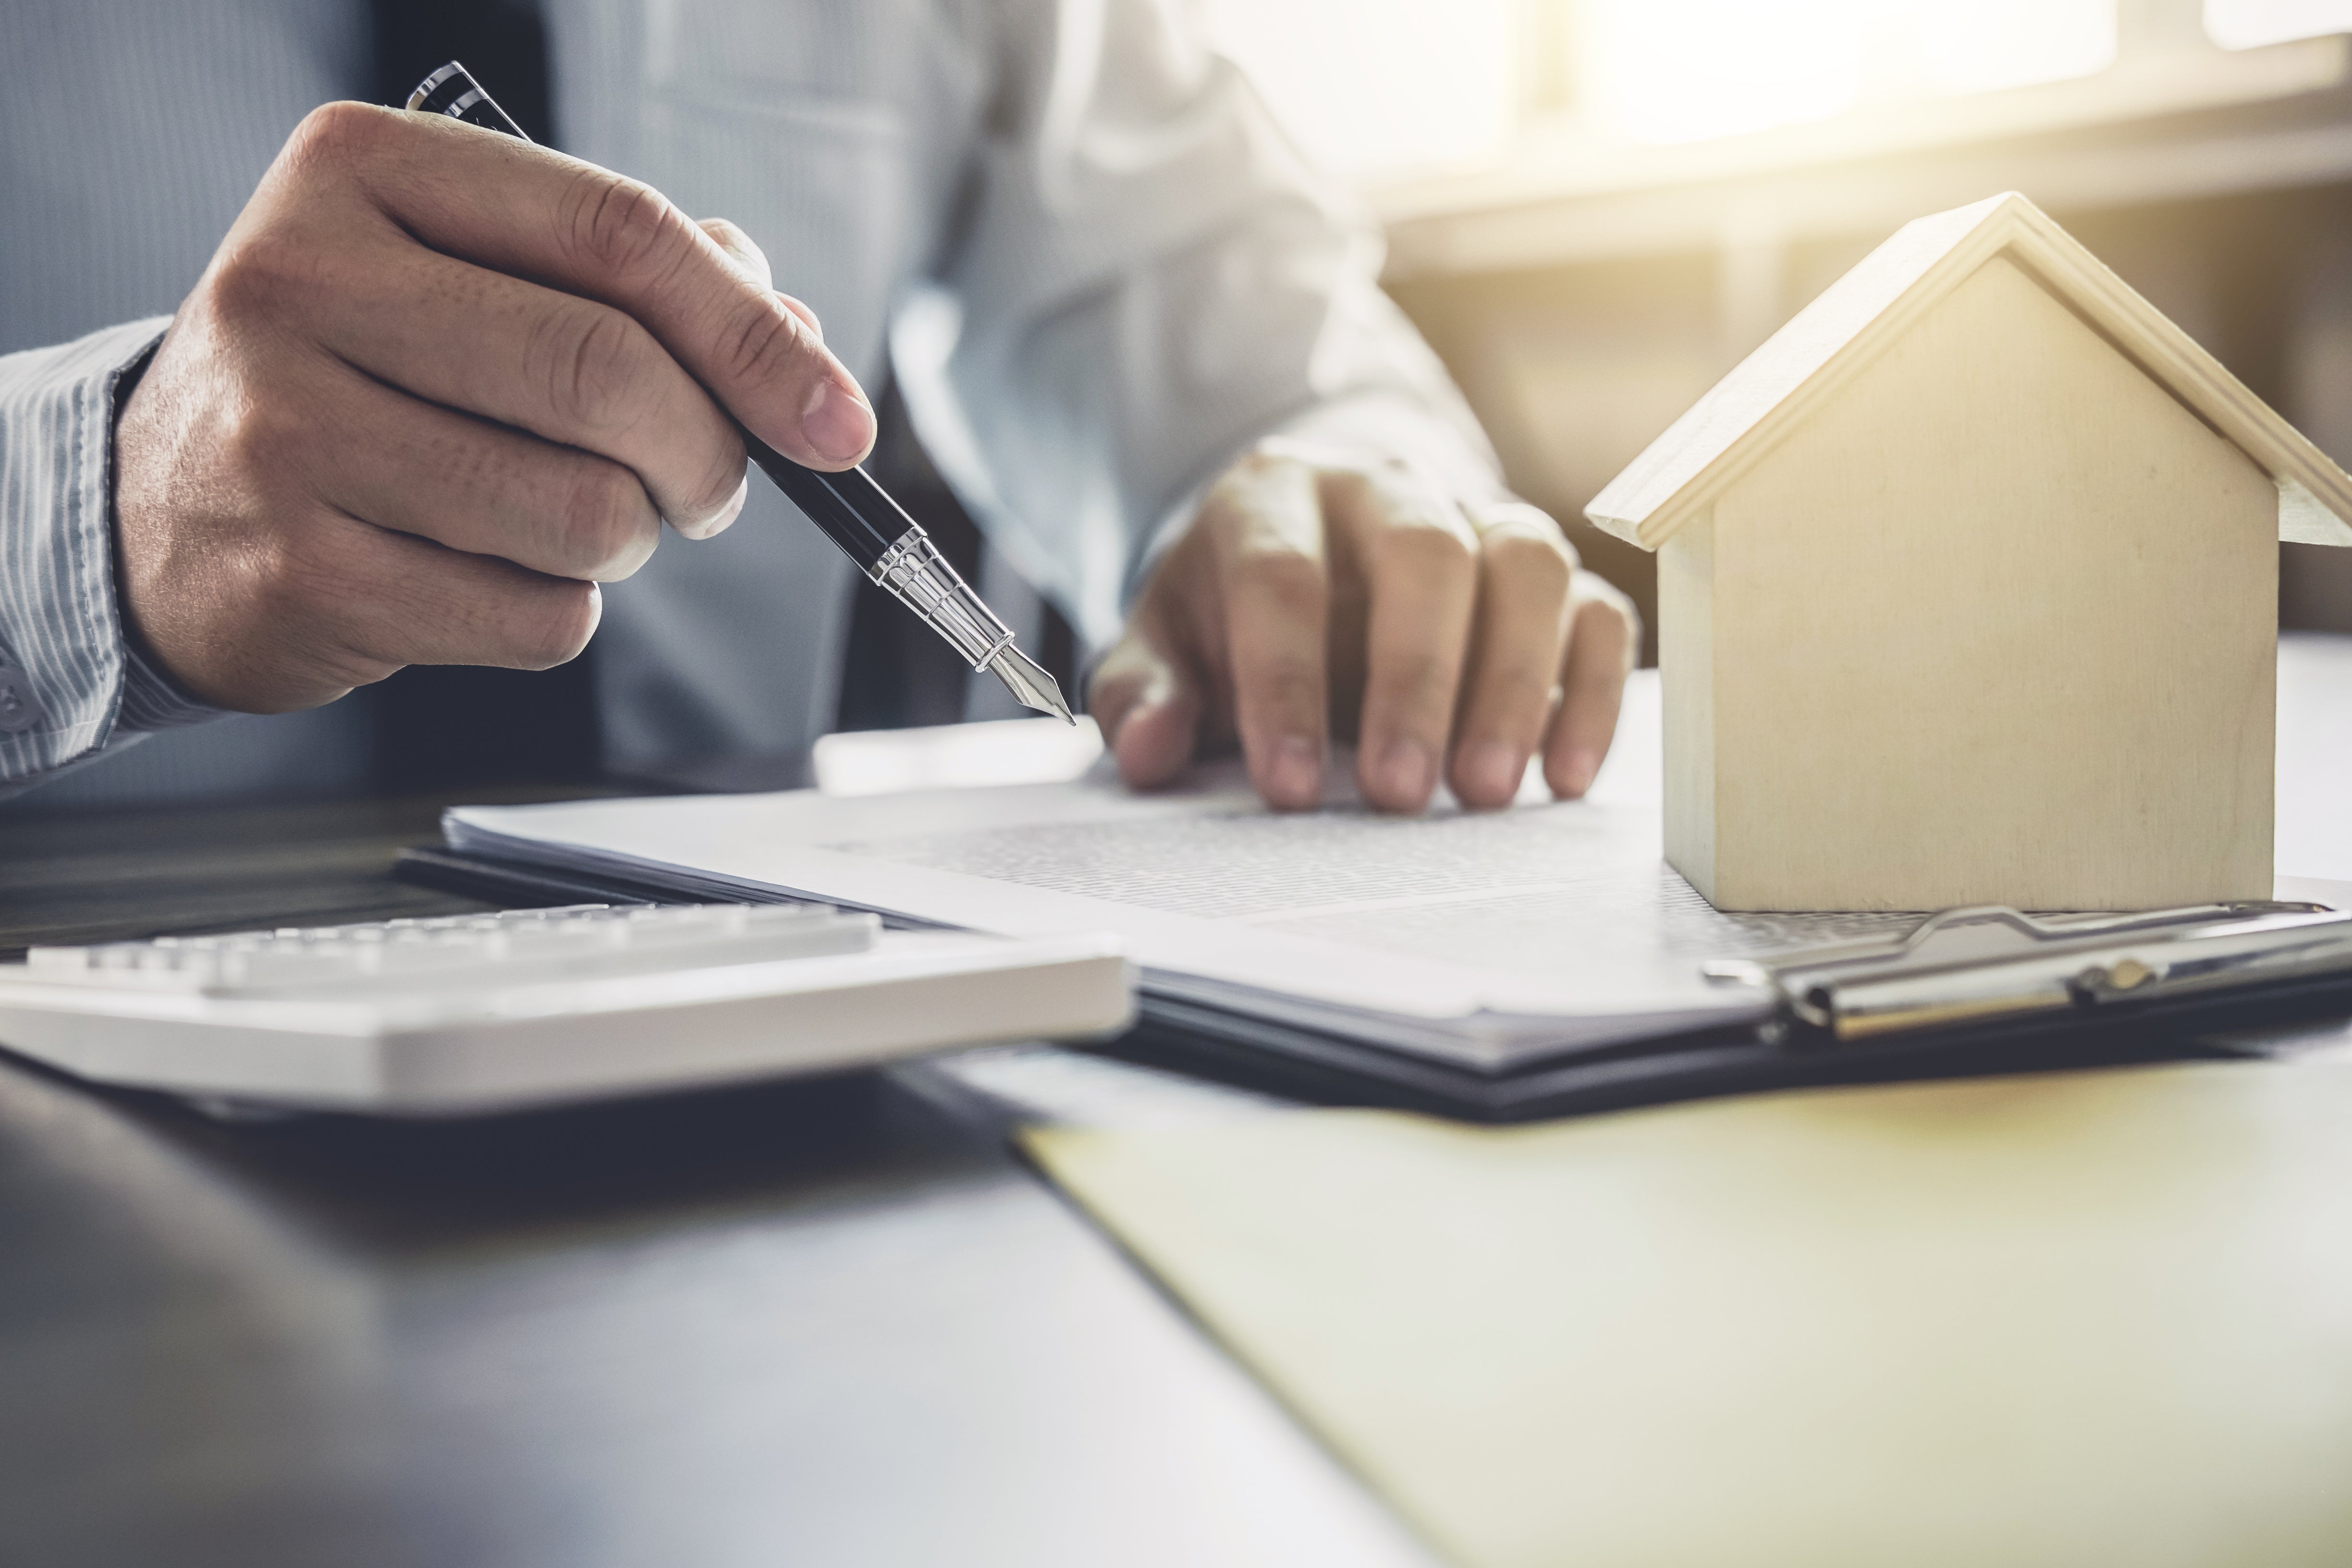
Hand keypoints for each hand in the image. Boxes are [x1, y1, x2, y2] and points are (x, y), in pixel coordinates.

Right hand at [114, 102, 875, 711]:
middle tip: (709, 489)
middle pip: (610, 375)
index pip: (619, 233)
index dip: (756, 338)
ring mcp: (289, 431)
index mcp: (363, 172)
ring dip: (631, 540)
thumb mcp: (467, 279)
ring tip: (580, 522)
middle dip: (709, 456)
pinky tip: (492, 575)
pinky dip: (561, 612)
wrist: (164, 506)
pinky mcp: (306, 571)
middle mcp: (304, 281)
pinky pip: (537, 618)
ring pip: (586, 512)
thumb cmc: (363, 376)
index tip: (836, 421)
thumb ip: (633, 285)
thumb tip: (797, 341)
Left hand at [1089, 444, 1637, 812]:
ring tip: (1485, 792)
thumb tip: (1148, 751)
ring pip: (1524, 566)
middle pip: (1423, 554)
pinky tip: (1566, 775)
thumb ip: (1142, 695)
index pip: (1281, 577)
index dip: (1285, 684)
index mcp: (1274, 496)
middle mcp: (1385, 485)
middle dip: (1414, 679)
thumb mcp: (1164, 645)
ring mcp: (1477, 515)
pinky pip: (1593, 609)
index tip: (1289, 789)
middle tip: (1398, 794)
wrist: (1312, 546)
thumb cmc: (1233, 613)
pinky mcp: (1541, 569)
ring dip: (1513, 683)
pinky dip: (1588, 690)